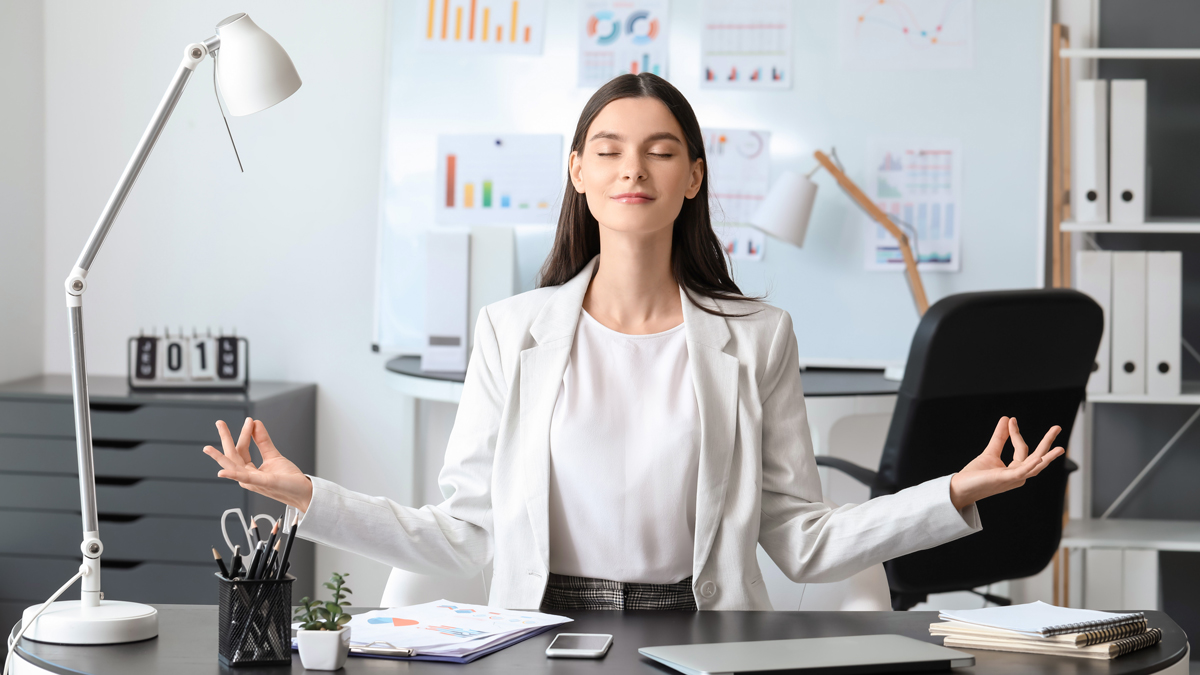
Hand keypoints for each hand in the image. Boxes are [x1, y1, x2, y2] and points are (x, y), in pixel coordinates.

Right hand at [203, 417, 313, 511]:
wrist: (303, 493)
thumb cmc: (288, 479)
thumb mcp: (273, 456)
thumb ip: (263, 441)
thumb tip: (255, 423)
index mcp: (250, 470)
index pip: (241, 449)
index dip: (244, 434)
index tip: (249, 420)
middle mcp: (248, 477)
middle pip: (233, 456)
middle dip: (225, 439)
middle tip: (219, 422)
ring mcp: (254, 482)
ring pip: (234, 468)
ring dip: (220, 458)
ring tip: (208, 448)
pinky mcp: (263, 484)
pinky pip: (246, 479)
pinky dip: (233, 475)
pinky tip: (222, 472)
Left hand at [948, 417, 1064, 510]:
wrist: (961, 488)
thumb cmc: (975, 475)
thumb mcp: (990, 452)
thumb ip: (1000, 438)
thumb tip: (1006, 419)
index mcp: (1015, 469)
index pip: (1022, 449)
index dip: (1016, 433)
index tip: (1011, 420)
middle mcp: (1017, 475)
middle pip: (1037, 458)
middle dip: (1047, 443)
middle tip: (1058, 427)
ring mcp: (1012, 479)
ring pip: (1035, 467)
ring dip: (1048, 458)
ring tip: (1060, 448)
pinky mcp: (1004, 479)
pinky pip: (1021, 472)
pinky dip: (1031, 466)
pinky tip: (1039, 458)